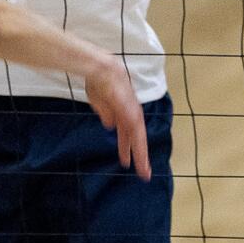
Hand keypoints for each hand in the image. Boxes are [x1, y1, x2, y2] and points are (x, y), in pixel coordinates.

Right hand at [85, 57, 151, 180]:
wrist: (99, 68)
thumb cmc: (99, 82)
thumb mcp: (99, 102)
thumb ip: (106, 114)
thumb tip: (110, 126)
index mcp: (125, 113)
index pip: (130, 135)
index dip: (131, 149)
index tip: (130, 164)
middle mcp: (131, 113)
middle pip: (137, 138)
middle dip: (140, 157)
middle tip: (144, 174)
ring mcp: (130, 110)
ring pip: (138, 136)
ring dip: (140, 153)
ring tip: (142, 170)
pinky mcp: (127, 108)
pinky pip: (133, 127)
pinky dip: (135, 141)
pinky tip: (135, 154)